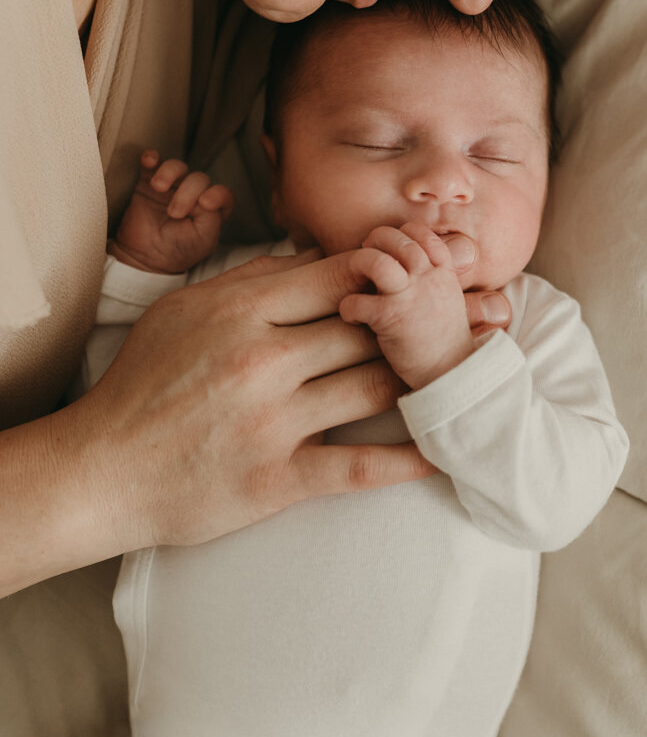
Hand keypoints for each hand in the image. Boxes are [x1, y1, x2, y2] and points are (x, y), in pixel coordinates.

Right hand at [65, 249, 436, 564]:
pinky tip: (443, 452)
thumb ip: (252, 279)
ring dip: (418, 379)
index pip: (338, 277)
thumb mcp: (184, 310)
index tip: (413, 275)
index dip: (386, 272)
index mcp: (240, 312)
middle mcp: (262, 361)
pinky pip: (359, 466)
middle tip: (451, 320)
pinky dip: (408, 460)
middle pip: (365, 329)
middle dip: (412, 321)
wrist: (102, 470)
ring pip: (372, 387)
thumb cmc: (143, 382)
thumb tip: (317, 256)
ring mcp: (272, 423)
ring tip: (454, 371)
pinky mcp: (277, 480)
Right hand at [110, 150, 234, 273]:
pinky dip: (151, 157)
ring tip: (159, 188)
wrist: (142, 258)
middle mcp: (193, 195)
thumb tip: (207, 196)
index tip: (205, 203)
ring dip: (170, 173)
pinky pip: (152, 162)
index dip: (218, 194)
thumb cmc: (177, 251)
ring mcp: (170, 187)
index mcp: (210, 210)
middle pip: (199, 179)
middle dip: (188, 192)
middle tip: (174, 213)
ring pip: (177, 167)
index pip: (222, 193)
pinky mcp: (147, 183)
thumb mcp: (203, 240)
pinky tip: (149, 161)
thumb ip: (212, 217)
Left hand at [339, 222, 478, 388]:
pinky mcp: (390, 320)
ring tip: (356, 278)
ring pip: (376, 262)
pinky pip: (357, 302)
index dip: (401, 233)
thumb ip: (429, 277)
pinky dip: (348, 307)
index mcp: (442, 272)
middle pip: (396, 239)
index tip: (390, 245)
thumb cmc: (444, 338)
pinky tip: (352, 316)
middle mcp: (427, 279)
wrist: (453, 373)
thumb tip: (402, 262)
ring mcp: (409, 298)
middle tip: (366, 256)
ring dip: (359, 264)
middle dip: (375, 241)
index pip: (422, 233)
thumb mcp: (448, 298)